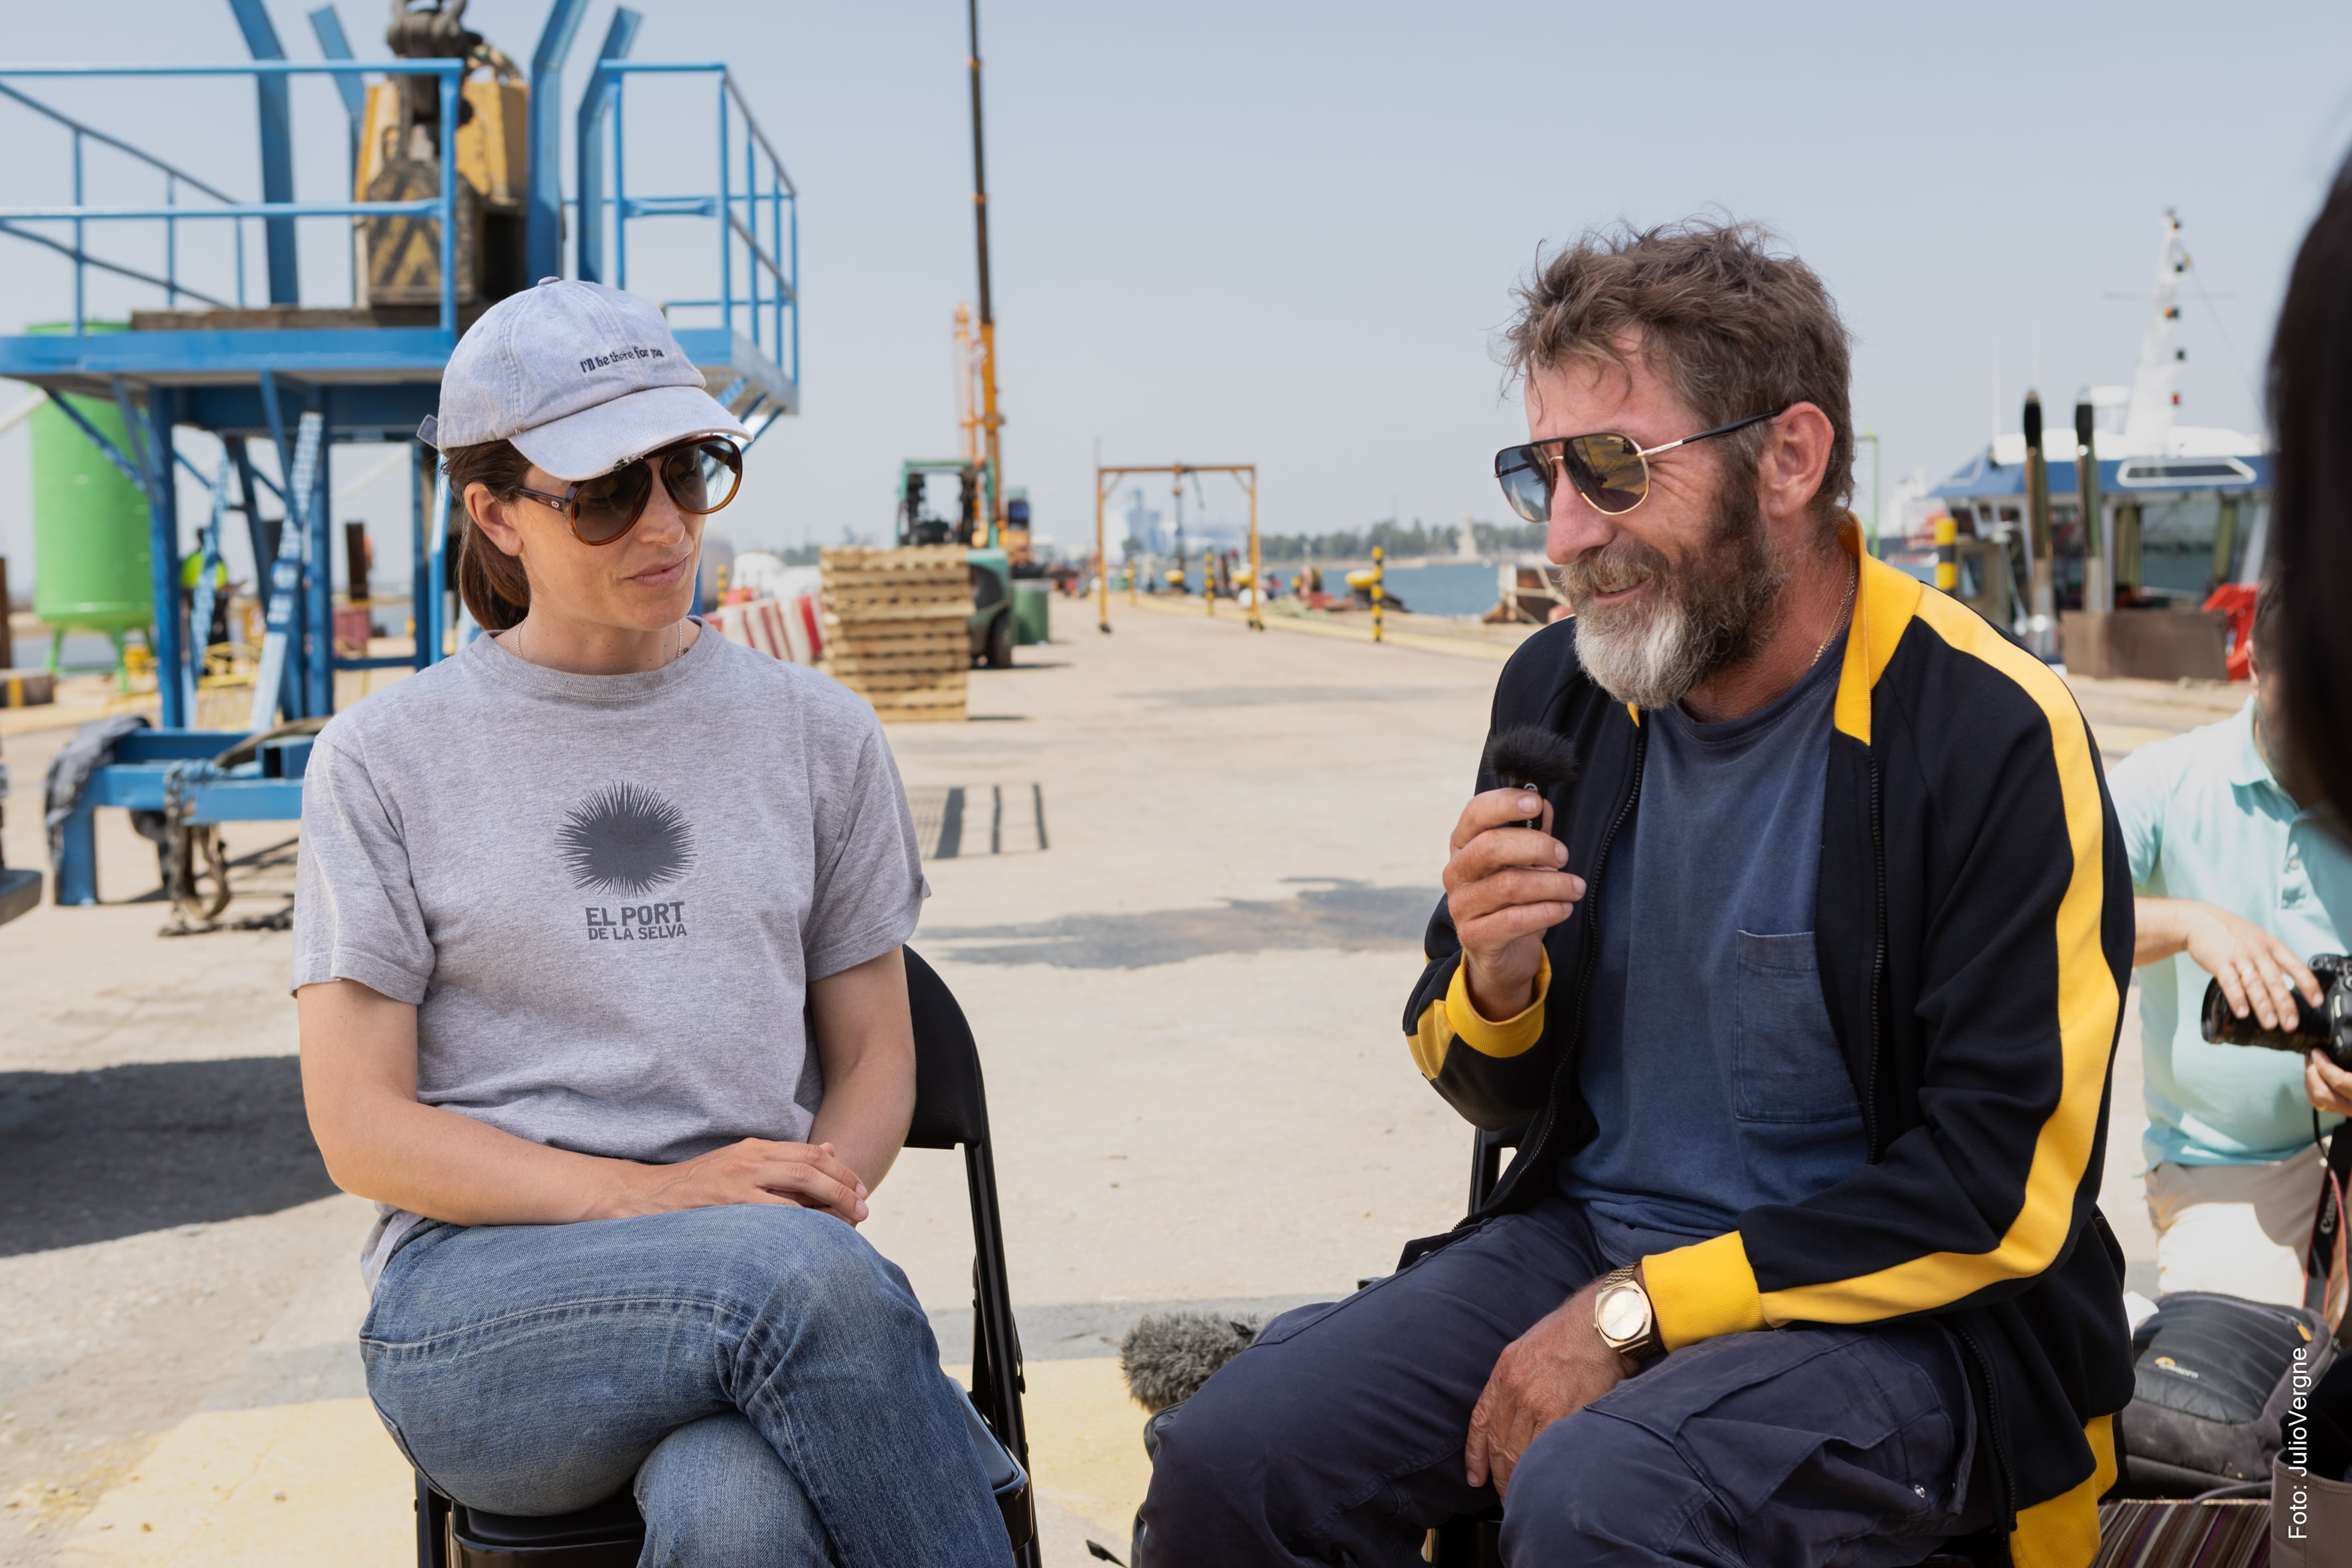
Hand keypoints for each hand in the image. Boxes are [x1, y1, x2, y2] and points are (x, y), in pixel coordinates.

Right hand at [606, 1138, 870, 1224]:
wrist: (642, 1198)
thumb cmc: (695, 1187)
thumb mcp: (738, 1164)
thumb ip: (781, 1160)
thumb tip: (830, 1149)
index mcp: (753, 1148)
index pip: (810, 1154)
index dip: (841, 1170)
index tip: (861, 1189)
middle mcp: (749, 1161)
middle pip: (811, 1169)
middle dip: (844, 1188)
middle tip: (864, 1208)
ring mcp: (737, 1183)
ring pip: (799, 1190)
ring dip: (831, 1206)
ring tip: (850, 1223)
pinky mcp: (726, 1207)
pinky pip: (774, 1216)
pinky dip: (800, 1225)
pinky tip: (816, 1237)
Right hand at [1444, 790, 1585, 1018]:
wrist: (1502, 953)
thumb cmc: (1513, 899)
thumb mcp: (1522, 863)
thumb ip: (1531, 834)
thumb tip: (1544, 807)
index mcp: (1463, 845)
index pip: (1475, 814)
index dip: (1504, 804)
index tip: (1536, 802)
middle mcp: (1456, 872)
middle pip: (1490, 847)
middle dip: (1535, 847)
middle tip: (1563, 855)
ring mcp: (1461, 905)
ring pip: (1508, 885)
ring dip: (1551, 884)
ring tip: (1575, 888)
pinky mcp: (1474, 936)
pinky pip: (1513, 920)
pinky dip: (1546, 912)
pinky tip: (1563, 908)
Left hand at [1463, 1276, 1630, 1499]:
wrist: (1601, 1323)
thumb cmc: (1572, 1333)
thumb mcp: (1529, 1347)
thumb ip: (1517, 1378)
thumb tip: (1515, 1410)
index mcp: (1505, 1371)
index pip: (1481, 1422)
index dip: (1475, 1455)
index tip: (1475, 1477)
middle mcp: (1515, 1389)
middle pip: (1498, 1445)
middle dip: (1498, 1475)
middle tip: (1503, 1496)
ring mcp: (1538, 1403)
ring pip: (1518, 1453)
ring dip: (1516, 1481)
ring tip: (1521, 1498)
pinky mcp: (1563, 1413)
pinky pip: (1543, 1452)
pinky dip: (1539, 1472)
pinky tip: (1540, 1485)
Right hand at [2181, 905, 2321, 1033]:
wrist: (2201, 920)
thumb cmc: (2233, 934)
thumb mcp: (2260, 940)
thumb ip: (2275, 960)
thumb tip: (2292, 983)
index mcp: (2272, 946)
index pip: (2295, 966)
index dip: (2307, 984)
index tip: (2316, 1002)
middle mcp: (2258, 952)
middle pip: (2275, 980)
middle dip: (2285, 1004)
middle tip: (2291, 1023)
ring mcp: (2238, 956)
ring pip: (2254, 983)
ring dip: (2263, 1005)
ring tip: (2270, 1023)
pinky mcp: (2219, 962)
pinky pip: (2230, 982)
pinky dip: (2237, 998)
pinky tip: (2242, 1011)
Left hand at [2310, 1050, 2351, 1116]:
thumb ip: (2349, 1059)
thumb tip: (2332, 1051)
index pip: (2338, 1082)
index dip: (2323, 1065)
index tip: (2317, 1052)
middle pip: (2322, 1094)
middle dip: (2311, 1073)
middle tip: (2312, 1057)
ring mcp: (2348, 1112)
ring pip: (2318, 1101)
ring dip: (2309, 1080)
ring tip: (2311, 1063)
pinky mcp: (2344, 1112)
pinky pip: (2321, 1103)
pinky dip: (2313, 1088)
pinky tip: (2316, 1075)